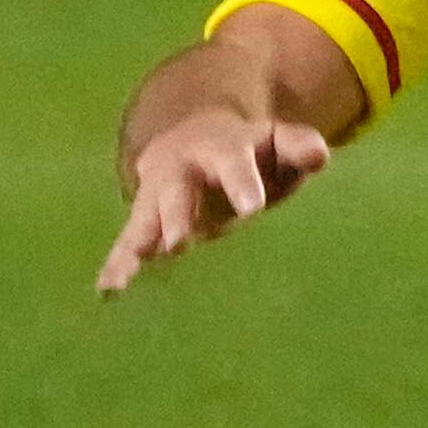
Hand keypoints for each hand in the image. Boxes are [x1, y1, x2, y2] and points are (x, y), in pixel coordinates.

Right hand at [97, 111, 332, 292]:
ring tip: (129, 272)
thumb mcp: (276, 141)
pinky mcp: (143, 220)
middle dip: (178, 216)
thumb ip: (298, 146)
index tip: (253, 208)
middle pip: (177, 191)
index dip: (242, 183)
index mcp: (221, 149)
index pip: (232, 162)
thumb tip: (320, 155)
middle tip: (182, 244)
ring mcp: (158, 195)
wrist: (194, 135)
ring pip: (145, 218)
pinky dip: (117, 265)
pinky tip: (107, 291)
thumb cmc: (251, 152)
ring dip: (138, 244)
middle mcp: (181, 170)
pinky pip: (127, 242)